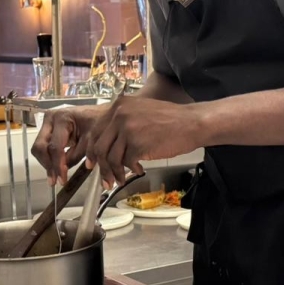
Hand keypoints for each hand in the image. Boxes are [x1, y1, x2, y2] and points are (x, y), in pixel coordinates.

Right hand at [31, 104, 106, 185]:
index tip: (62, 180)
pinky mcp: (48, 129)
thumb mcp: (90, 141)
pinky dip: (49, 159)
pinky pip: (44, 147)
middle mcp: (50, 118)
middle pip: (40, 147)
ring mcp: (47, 123)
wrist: (102, 114)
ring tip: (56, 177)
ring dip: (47, 163)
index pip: (55, 147)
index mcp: (62, 118)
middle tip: (55, 180)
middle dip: (48, 164)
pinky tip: (56, 169)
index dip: (57, 165)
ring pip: (39, 148)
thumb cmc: (99, 124)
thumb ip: (75, 157)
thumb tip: (62, 171)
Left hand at [85, 96, 204, 186]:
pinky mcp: (137, 144)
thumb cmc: (170, 120)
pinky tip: (139, 170)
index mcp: (119, 105)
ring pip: (111, 158)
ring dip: (115, 172)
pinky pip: (126, 163)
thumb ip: (123, 122)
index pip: (96, 131)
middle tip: (105, 178)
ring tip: (121, 179)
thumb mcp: (141, 111)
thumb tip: (108, 144)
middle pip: (99, 146)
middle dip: (101, 167)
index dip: (92, 150)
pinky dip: (131, 170)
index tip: (92, 162)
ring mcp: (128, 129)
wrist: (191, 123)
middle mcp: (120, 115)